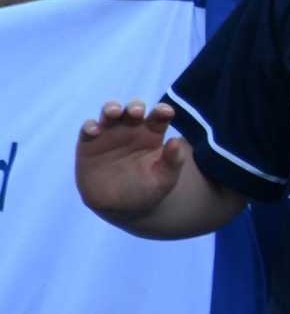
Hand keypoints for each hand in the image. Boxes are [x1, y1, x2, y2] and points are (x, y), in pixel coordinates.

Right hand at [75, 99, 186, 221]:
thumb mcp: (165, 178)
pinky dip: (90, 126)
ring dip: (111, 108)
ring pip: (109, 113)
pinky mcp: (89, 144)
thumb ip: (173, 161)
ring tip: (114, 113)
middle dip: (135, 106)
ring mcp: (110, 134)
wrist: (121, 207)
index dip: (162, 110)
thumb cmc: (148, 189)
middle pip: (133, 109)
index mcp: (153, 134)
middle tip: (136, 112)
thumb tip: (176, 141)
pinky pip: (88, 129)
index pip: (159, 116)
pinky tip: (95, 131)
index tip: (165, 112)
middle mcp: (132, 129)